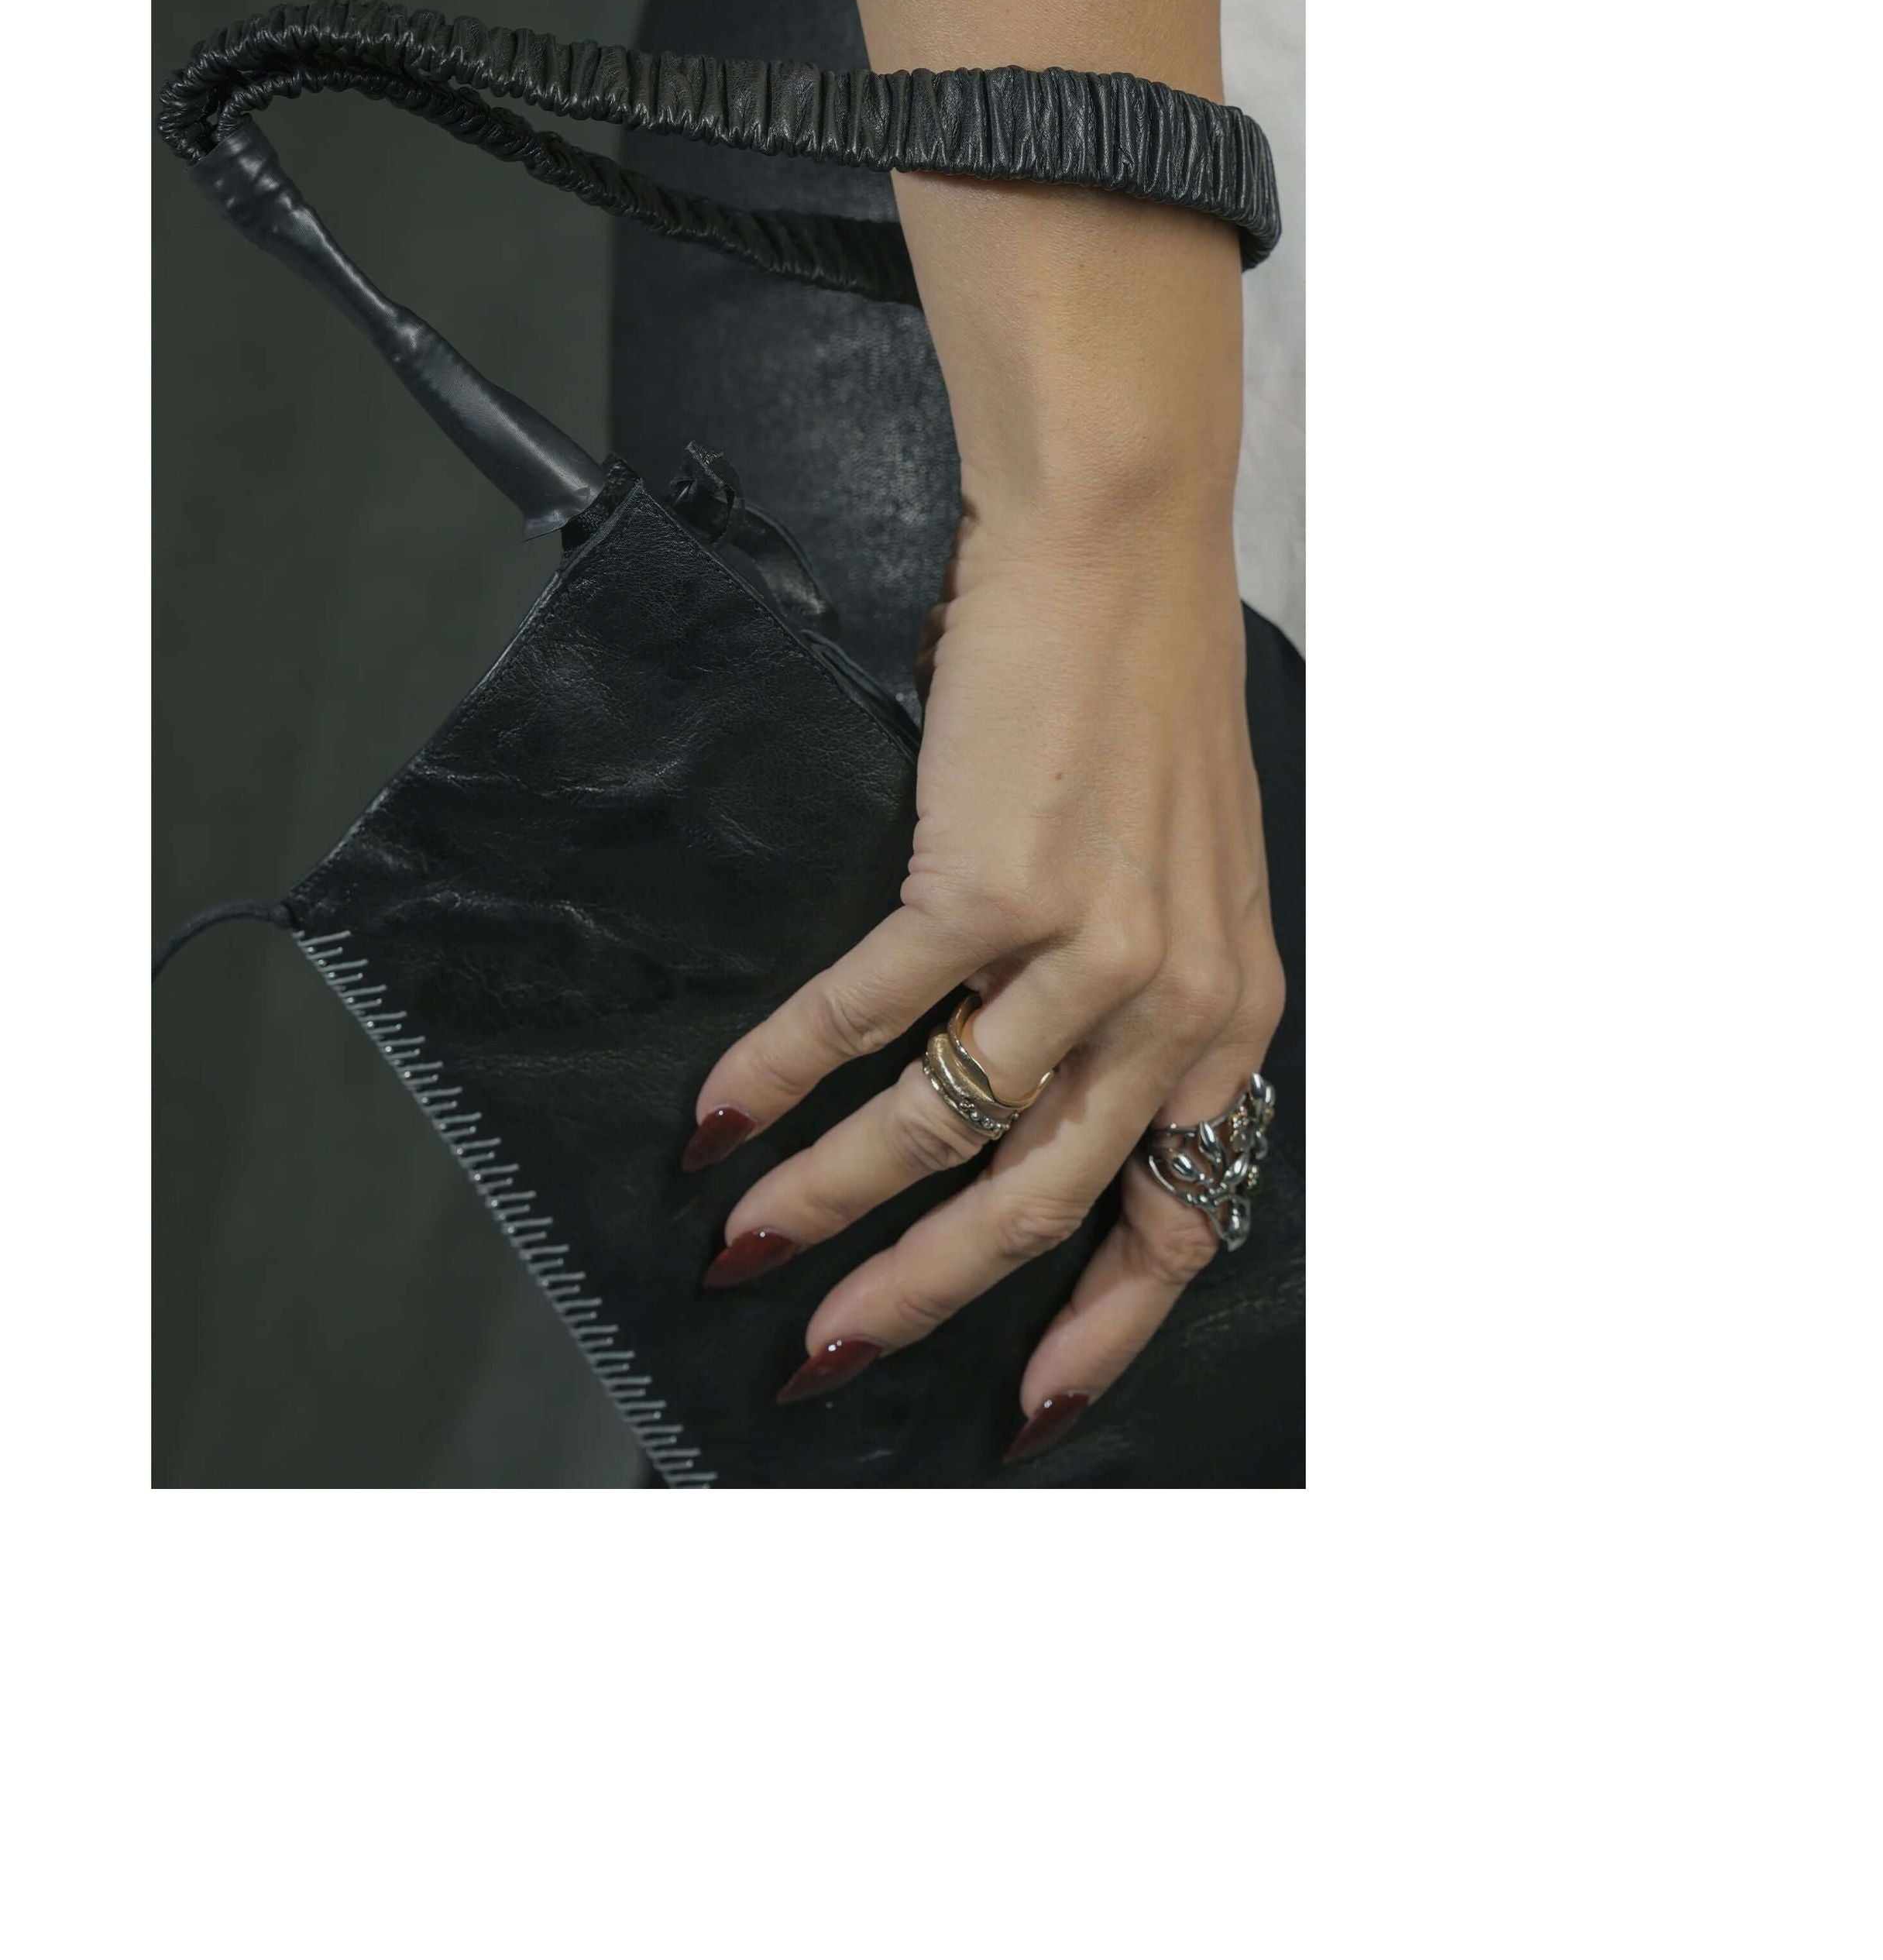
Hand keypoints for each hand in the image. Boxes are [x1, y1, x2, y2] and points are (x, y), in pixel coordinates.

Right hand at [684, 489, 1282, 1461]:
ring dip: (829, 1201)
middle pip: (1041, 1206)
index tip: (1025, 1412)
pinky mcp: (993, 879)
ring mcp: (1089, 943)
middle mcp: (1178, 1000)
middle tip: (824, 1355)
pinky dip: (784, 1076)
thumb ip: (1137, 1009)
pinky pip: (870, 1015)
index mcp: (1234, 1014)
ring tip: (744, 1243)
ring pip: (946, 1128)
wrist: (1113, 548)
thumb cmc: (1137, 703)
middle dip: (920, 1298)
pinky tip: (725, 1115)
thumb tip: (1030, 1117)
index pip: (1182, 1219)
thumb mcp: (1187, 882)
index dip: (1097, 1333)